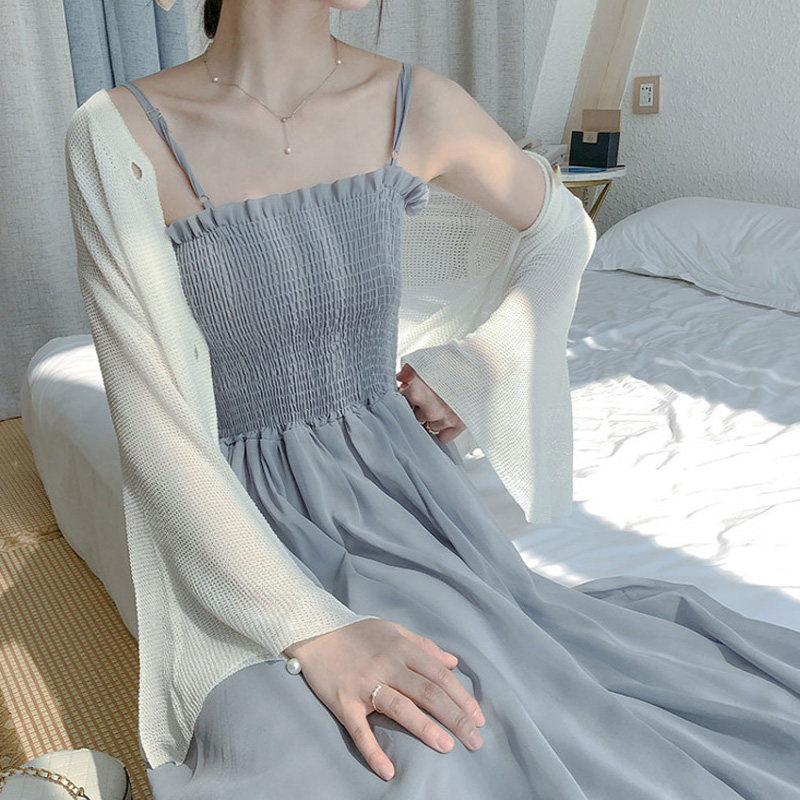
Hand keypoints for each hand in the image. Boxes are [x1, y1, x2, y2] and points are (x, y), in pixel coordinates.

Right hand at [283, 618, 484, 780]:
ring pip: (400, 707)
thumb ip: (424, 646)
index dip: (461, 697)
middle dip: (455, 717)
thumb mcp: (394, 630)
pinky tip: (388, 770)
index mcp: (402, 648)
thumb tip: (453, 661)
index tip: (479, 718)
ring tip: (447, 746)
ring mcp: (365, 684)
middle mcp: (387, 665)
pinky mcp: (344, 702)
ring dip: (425, 728)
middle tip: (475, 740)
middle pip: (427, 692)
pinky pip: (360, 730)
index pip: (439, 675)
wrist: (313, 631)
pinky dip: (373, 750)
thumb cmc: (357, 633)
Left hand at [395, 363, 466, 444]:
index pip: (401, 400)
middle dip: (420, 405)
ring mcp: (445, 419)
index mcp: (418, 393)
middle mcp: (430, 410)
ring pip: (430, 425)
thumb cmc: (455, 360)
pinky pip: (444, 437)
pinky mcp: (459, 425)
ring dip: (433, 416)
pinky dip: (444, 429)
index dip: (406, 393)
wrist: (482, 364)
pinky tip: (448, 416)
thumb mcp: (426, 358)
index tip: (412, 388)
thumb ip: (408, 370)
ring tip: (444, 401)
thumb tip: (400, 378)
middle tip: (431, 393)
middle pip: (415, 414)